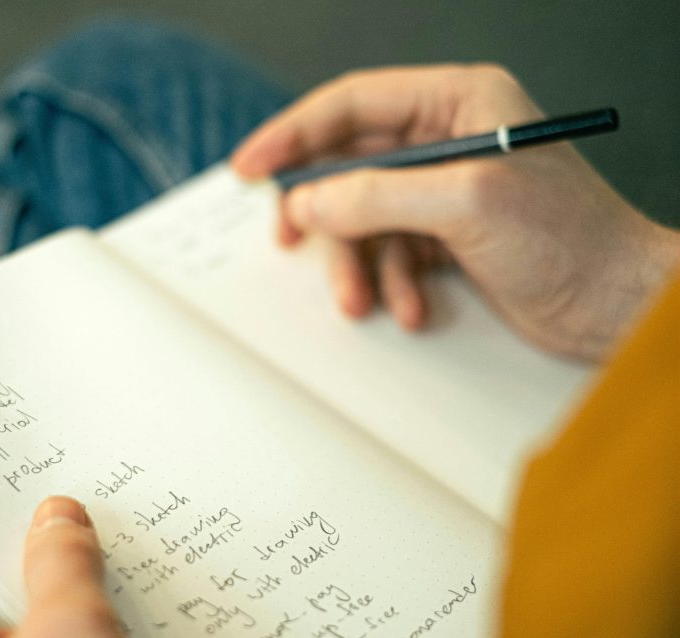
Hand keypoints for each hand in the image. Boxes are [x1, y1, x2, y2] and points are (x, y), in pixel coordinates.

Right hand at [231, 64, 679, 360]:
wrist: (614, 305)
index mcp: (457, 102)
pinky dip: (391, 284)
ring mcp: (445, 190)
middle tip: (288, 238)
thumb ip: (376, 195)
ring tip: (362, 299)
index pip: (352, 104)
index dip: (293, 134)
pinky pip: (391, 254)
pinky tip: (411, 307)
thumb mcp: (464, 204)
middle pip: (350, 164)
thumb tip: (308, 201)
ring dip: (358, 264)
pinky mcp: (448, 236)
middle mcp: (447, 140)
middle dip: (324, 212)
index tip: (251, 167)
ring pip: (365, 218)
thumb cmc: (569, 238)